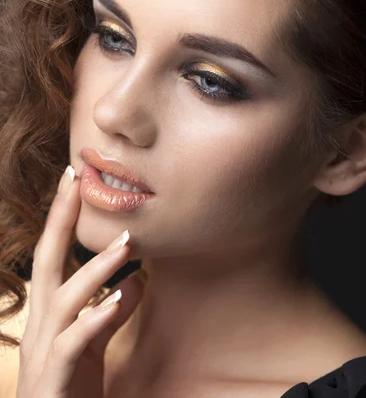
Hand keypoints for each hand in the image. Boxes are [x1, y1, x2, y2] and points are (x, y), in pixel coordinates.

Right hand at [16, 165, 145, 397]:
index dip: (62, 218)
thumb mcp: (94, 347)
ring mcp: (41, 353)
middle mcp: (39, 328)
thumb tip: (135, 282)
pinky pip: (72, 345)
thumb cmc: (71, 391)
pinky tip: (118, 300)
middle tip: (77, 180)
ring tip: (126, 243)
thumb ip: (110, 315)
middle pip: (45, 262)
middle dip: (59, 220)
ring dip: (94, 269)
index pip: (53, 256)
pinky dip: (94, 320)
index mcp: (48, 316)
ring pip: (63, 300)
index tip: (74, 179)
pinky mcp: (53, 381)